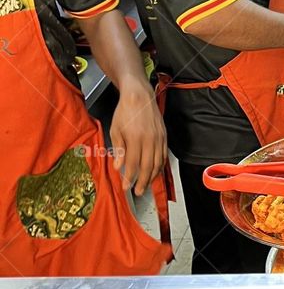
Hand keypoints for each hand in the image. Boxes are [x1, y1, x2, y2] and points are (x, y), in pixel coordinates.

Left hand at [110, 81, 166, 195]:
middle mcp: (150, 140)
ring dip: (152, 177)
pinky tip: (156, 172)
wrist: (139, 96)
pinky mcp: (164, 136)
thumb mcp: (115, 129)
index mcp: (136, 139)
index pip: (133, 164)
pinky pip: (164, 155)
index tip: (126, 186)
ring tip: (147, 185)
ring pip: (158, 163)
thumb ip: (118, 149)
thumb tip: (118, 166)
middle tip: (138, 192)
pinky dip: (160, 166)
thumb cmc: (125, 111)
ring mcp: (159, 138)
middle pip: (148, 167)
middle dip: (143, 182)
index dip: (130, 178)